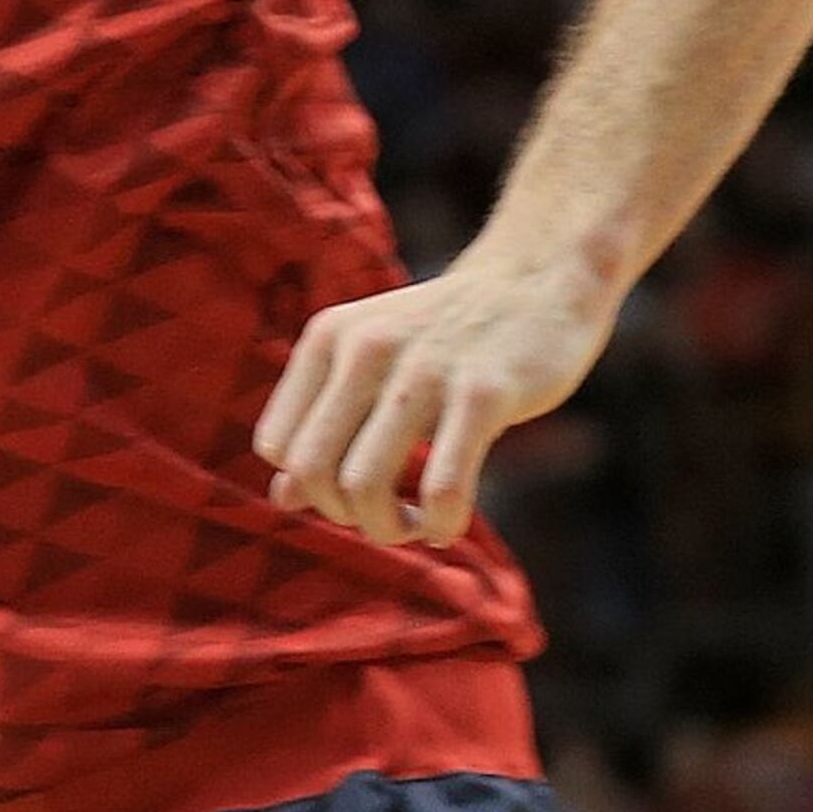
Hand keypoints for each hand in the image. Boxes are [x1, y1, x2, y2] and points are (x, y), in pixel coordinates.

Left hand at [252, 259, 615, 548]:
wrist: (534, 283)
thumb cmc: (443, 338)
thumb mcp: (369, 362)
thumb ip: (323, 424)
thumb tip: (282, 500)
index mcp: (327, 339)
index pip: (277, 446)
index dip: (309, 487)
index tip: (352, 492)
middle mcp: (364, 349)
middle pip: (313, 470)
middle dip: (343, 515)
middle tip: (385, 517)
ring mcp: (423, 369)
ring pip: (364, 484)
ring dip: (387, 528)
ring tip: (417, 525)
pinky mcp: (483, 393)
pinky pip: (442, 486)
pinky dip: (439, 524)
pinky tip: (448, 526)